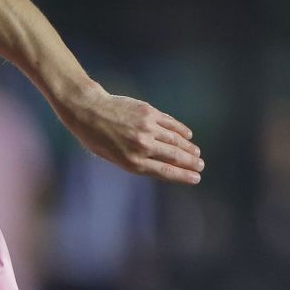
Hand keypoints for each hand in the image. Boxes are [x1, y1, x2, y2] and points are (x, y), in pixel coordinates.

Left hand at [57, 86, 203, 184]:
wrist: (88, 110)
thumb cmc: (96, 137)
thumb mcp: (113, 157)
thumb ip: (136, 161)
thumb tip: (161, 163)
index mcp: (131, 162)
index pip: (165, 171)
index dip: (183, 176)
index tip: (196, 178)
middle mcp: (141, 146)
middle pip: (174, 156)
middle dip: (190, 163)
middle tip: (201, 166)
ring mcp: (146, 128)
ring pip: (175, 140)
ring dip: (188, 147)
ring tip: (196, 153)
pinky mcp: (148, 112)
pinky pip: (169, 123)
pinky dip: (180, 129)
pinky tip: (188, 135)